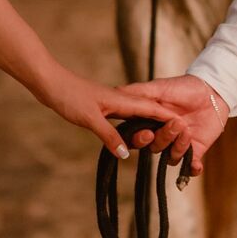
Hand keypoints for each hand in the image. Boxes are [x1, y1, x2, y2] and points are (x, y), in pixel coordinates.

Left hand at [35, 65, 186, 159]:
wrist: (49, 82)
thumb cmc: (69, 96)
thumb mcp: (90, 119)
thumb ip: (110, 136)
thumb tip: (128, 155)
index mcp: (122, 100)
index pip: (153, 109)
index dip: (170, 118)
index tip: (187, 128)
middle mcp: (120, 100)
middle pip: (149, 112)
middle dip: (164, 124)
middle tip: (180, 139)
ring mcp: (110, 103)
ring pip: (137, 115)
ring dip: (149, 125)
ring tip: (162, 139)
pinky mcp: (100, 108)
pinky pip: (124, 118)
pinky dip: (133, 126)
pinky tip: (132, 133)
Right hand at [120, 75, 229, 170]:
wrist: (212, 91)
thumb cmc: (184, 87)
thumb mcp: (159, 87)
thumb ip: (138, 92)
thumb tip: (115, 92)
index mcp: (149, 123)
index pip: (137, 138)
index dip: (139, 139)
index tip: (148, 133)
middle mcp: (161, 136)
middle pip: (154, 148)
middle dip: (163, 138)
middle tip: (174, 125)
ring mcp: (177, 145)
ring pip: (171, 157)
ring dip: (179, 145)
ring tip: (188, 128)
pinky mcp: (194, 151)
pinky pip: (190, 167)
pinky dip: (192, 168)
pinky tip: (195, 164)